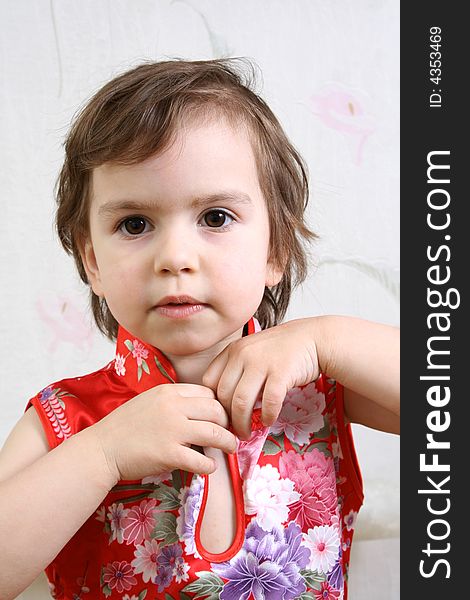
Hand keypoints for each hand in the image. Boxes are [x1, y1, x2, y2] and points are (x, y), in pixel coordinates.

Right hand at [90, 383, 236, 482]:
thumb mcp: (150, 401)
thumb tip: (202, 410)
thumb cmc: (125, 427)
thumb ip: (174, 402)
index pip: (207, 393)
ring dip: (227, 443)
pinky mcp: (168, 454)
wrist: (101, 449)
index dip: (219, 406)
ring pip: (214, 433)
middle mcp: (172, 407)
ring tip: (230, 448)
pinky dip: (210, 465)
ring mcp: (171, 430)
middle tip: (229, 433)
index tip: (221, 418)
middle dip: (228, 422)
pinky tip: (209, 467)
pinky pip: (201, 460)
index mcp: (168, 392)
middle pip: (216, 410)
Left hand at [202, 319, 321, 439]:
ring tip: (247, 433)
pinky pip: (268, 402)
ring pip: (241, 402)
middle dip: (227, 418)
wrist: (313, 337)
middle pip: (224, 395)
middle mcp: (243, 354)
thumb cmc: (282, 349)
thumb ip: (237, 370)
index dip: (213, 402)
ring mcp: (261, 362)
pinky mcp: (281, 372)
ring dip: (242, 423)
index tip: (222, 415)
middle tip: (234, 430)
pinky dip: (266, 416)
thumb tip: (225, 403)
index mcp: (233, 350)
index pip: (209, 381)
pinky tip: (268, 421)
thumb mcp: (252, 351)